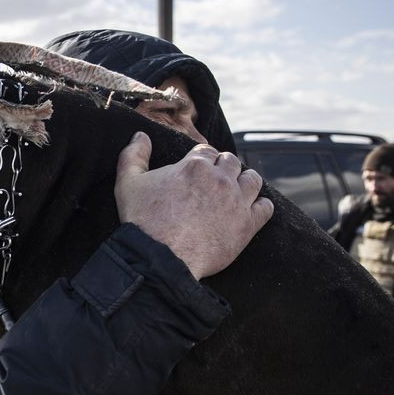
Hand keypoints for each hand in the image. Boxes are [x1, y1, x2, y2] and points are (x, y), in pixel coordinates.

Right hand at [115, 132, 272, 278]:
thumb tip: (141, 135)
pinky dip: (260, 206)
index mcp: (194, 166)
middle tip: (213, 183)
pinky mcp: (247, 225)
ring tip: (234, 193)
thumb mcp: (127, 184)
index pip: (207, 150)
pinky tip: (250, 211)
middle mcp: (220, 179)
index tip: (198, 170)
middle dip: (223, 168)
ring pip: (252, 180)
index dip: (202, 159)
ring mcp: (236, 201)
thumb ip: (133, 155)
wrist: (160, 259)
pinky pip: (265, 208)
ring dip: (244, 182)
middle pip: (231, 162)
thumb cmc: (142, 222)